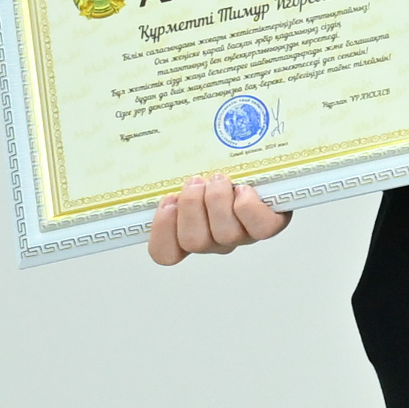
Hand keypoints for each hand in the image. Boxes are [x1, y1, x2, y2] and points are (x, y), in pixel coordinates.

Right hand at [143, 174, 289, 264]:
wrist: (266, 166)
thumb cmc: (220, 169)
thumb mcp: (190, 173)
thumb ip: (171, 177)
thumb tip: (137, 153)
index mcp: (189, 232)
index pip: (166, 254)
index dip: (162, 231)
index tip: (167, 201)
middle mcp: (215, 240)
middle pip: (194, 242)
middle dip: (191, 207)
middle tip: (195, 182)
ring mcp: (243, 235)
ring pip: (225, 234)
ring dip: (218, 202)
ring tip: (219, 180)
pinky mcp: (271, 225)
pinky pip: (261, 228)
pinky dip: (249, 207)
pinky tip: (244, 190)